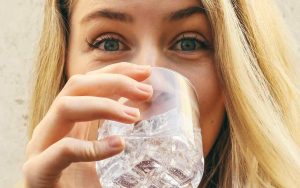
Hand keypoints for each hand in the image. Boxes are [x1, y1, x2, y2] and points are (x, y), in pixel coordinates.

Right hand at [23, 63, 152, 187]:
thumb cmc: (86, 181)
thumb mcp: (105, 145)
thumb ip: (118, 126)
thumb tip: (146, 108)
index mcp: (70, 118)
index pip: (91, 82)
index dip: (117, 71)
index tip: (146, 72)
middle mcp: (55, 126)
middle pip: (78, 85)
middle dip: (114, 81)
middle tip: (146, 91)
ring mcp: (43, 146)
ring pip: (65, 106)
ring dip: (103, 105)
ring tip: (134, 116)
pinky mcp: (38, 171)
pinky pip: (63, 150)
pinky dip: (91, 146)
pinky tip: (117, 145)